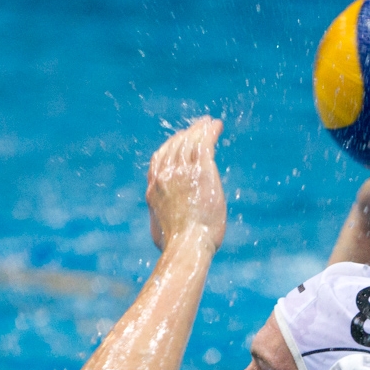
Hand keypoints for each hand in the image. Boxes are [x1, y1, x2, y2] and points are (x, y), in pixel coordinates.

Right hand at [147, 117, 225, 252]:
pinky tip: (217, 126)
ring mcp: (181, 173)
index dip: (170, 146)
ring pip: (190, 142)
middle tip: (198, 127)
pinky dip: (210, 132)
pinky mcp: (201, 172)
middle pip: (175, 146)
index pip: (159, 159)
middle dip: (187, 134)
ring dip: (200, 130)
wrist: (186, 245)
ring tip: (209, 123)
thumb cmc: (176, 247)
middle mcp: (164, 176)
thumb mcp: (160, 230)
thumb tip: (165, 221)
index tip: (180, 141)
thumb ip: (162, 218)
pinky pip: (205, 144)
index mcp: (153, 189)